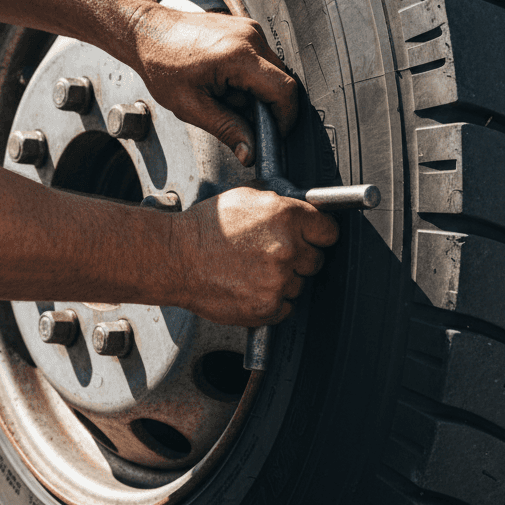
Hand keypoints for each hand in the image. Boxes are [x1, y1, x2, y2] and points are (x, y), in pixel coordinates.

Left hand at [131, 5, 295, 164]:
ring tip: (226, 95)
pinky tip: (226, 82)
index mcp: (238, 56)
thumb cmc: (162, 64)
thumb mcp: (192, 106)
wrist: (148, 32)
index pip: (284, 90)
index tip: (275, 134)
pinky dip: (250, 78)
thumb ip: (226, 130)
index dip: (285, 118)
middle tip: (241, 117)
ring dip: (257, 92)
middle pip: (282, 82)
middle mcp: (250, 37)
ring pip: (273, 72)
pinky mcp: (246, 29)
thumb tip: (249, 153)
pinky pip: (262, 61)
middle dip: (268, 107)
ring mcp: (250, 30)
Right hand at [173, 186, 338, 325]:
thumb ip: (281, 205)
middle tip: (272, 255)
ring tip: (253, 271)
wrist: (175, 258)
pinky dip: (272, 301)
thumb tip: (302, 212)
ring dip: (283, 281)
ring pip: (300, 285)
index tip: (312, 239)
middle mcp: (287, 248)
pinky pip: (285, 307)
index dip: (318, 235)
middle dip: (299, 258)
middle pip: (316, 260)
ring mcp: (279, 280)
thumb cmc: (205, 229)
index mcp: (286, 216)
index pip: (328, 231)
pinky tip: (250, 287)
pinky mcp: (268, 306)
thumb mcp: (247, 198)